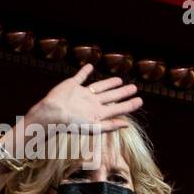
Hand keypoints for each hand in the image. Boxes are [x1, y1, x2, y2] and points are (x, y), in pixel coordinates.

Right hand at [26, 63, 141, 131]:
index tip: (140, 101)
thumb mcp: (94, 127)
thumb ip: (111, 125)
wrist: (53, 113)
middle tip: (134, 87)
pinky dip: (85, 71)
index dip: (130, 104)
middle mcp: (93, 102)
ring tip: (120, 80)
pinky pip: (80, 76)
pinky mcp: (72, 85)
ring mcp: (82, 94)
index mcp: (99, 112)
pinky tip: (90, 66)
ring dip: (109, 83)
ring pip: (100, 86)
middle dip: (123, 92)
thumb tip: (127, 124)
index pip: (119, 108)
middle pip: (112, 96)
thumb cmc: (72, 123)